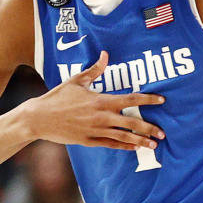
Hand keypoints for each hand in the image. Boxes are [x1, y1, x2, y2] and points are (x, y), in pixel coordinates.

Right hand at [28, 52, 164, 150]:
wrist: (39, 118)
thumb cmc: (57, 97)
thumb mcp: (76, 80)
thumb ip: (95, 69)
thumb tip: (105, 54)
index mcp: (100, 100)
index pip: (130, 99)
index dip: (148, 99)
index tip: (162, 100)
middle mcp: (101, 117)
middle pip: (132, 122)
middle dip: (149, 128)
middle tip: (163, 132)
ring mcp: (95, 131)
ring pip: (124, 137)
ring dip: (140, 141)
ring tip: (154, 144)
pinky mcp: (88, 141)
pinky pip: (110, 144)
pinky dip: (123, 146)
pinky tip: (134, 148)